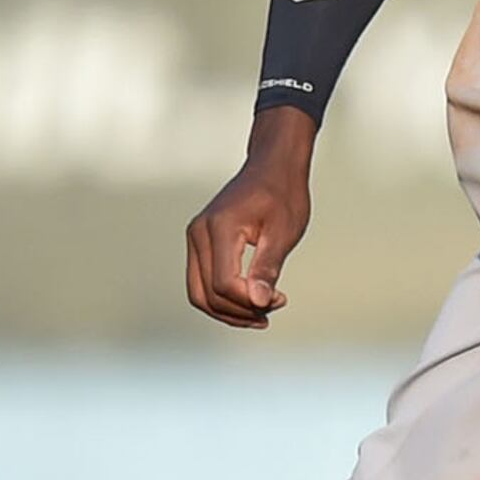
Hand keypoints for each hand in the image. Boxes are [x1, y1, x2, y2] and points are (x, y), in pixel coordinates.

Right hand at [184, 109, 317, 329]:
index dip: (251, 302)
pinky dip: (223, 299)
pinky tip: (250, 302)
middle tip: (273, 309)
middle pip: (208, 294)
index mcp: (220, 227)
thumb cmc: (283, 194)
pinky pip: (202, 282)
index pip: (224, 284)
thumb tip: (259, 303)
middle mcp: (199, 233)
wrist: (273, 167)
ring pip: (200, 294)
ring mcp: (195, 238)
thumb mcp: (283, 232)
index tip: (281, 298)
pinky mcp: (199, 243)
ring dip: (230, 311)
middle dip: (240, 312)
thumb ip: (268, 268)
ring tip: (262, 313)